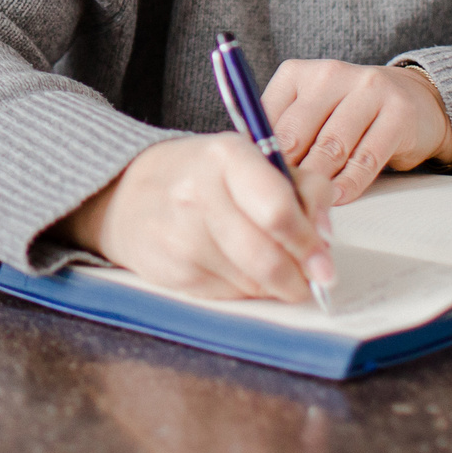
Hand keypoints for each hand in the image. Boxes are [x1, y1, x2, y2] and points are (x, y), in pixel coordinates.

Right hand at [62, 135, 335, 302]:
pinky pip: (233, 296)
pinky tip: (239, 269)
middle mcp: (198, 193)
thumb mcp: (250, 160)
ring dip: (277, 283)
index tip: (324, 254)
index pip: (278, 209)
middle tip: (314, 277)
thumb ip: (300, 186)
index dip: (309, 239)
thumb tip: (326, 234)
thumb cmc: (199, 177)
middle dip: (301, 274)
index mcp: (226, 156)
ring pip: (255, 282)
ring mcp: (182, 237)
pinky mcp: (174, 273)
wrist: (125, 196)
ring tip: (275, 266)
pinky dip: (248, 289)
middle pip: (268, 256)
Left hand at [263, 60, 451, 204]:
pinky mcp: (398, 113)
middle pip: (296, 134)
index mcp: (297, 73)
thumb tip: (251, 169)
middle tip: (278, 206)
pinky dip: (349, 184)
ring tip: (306, 208)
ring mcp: (367, 90)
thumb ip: (281, 135)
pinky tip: (337, 199)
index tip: (257, 186)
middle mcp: (330, 74)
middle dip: (287, 174)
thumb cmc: (348, 114)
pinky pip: (366, 158)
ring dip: (317, 183)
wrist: (415, 100)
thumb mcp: (309, 114)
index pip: (267, 118)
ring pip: (331, 147)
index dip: (259, 156)